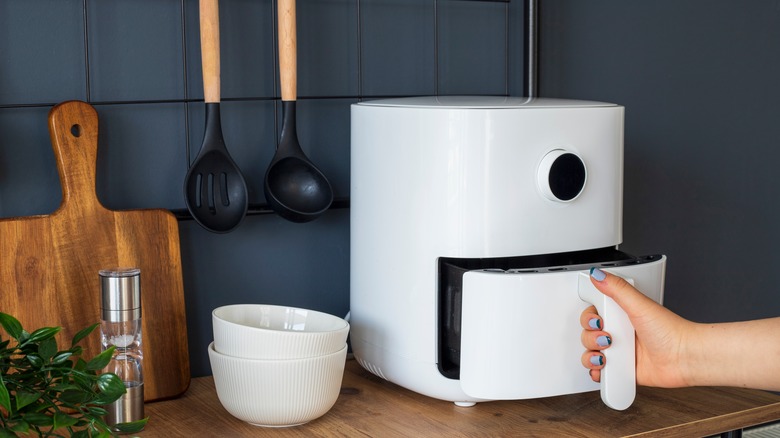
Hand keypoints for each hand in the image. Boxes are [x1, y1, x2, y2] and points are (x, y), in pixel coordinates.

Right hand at [580, 268, 691, 387]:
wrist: (685, 358)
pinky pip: (601, 372)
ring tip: (606, 355)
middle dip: (590, 337)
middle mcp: (619, 332)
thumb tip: (597, 274)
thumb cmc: (671, 332)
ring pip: (590, 353)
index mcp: (621, 314)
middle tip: (607, 337)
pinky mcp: (623, 370)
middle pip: (588, 334)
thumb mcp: (640, 305)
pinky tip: (604, 368)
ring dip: (591, 355)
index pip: (593, 314)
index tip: (598, 320)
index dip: (589, 318)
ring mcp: (620, 352)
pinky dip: (597, 372)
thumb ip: (617, 288)